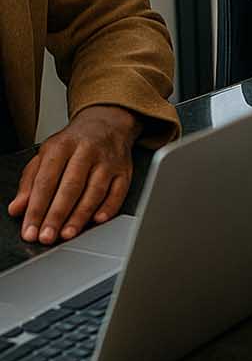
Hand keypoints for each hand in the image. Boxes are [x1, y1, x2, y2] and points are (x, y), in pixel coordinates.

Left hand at [8, 105, 140, 244]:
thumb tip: (17, 208)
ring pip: (95, 191)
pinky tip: (97, 220)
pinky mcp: (125, 171)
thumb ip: (30, 182)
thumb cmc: (73, 143)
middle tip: (47, 236)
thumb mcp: (46, 155)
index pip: (46, 181)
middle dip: (57, 215)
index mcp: (61, 146)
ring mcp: (108, 162)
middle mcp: (86, 152)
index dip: (37, 207)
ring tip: (67, 233)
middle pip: (70, 187)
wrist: (107, 124)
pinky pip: (118, 192)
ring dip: (80, 215)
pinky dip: (109, 208)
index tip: (30, 228)